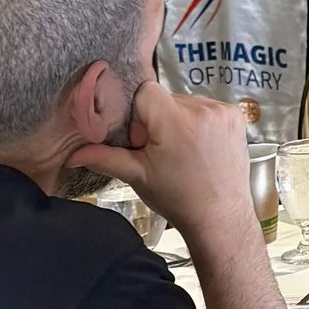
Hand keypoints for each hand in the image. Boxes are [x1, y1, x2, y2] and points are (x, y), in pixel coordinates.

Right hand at [72, 71, 254, 242]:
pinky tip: (199, 147)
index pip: (144, 92)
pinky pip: (206, 107)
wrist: (220, 216)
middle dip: (156, 119)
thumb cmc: (178, 198)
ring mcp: (222, 111)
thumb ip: (105, 158)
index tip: (142, 139)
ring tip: (181, 151)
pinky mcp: (235, 115)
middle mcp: (201, 110)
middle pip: (164, 98)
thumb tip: (73, 154)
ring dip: (177, 120)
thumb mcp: (138, 176)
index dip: (137, 114)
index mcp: (175, 122)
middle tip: (159, 150)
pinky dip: (198, 122)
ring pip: (184, 102)